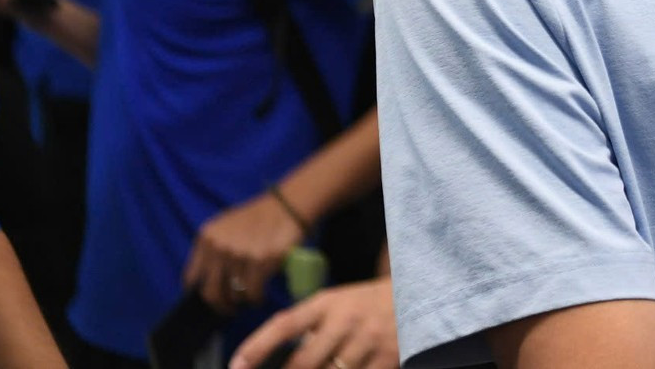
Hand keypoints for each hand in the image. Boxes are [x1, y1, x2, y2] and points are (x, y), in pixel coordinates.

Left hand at [184, 190, 307, 312]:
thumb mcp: (226, 228)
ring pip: (234, 295)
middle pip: (210, 293)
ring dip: (242, 301)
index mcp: (207, 238)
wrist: (288, 205)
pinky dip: (256, 299)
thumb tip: (209, 282)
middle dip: (220, 306)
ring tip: (249, 298)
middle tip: (230, 309)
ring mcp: (239, 255)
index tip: (212, 297)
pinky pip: (252, 293)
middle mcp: (219, 247)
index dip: (200, 292)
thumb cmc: (258, 218)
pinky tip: (260, 297)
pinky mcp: (260, 261)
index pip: (192, 278)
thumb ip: (213, 251)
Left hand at [229, 277, 397, 368]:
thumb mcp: (336, 304)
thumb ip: (310, 327)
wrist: (420, 292)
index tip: (235, 367)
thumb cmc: (366, 304)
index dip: (256, 347)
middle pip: (303, 362)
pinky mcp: (388, 357)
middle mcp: (345, 320)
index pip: (284, 324)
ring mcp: (368, 339)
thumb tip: (276, 361)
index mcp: (327, 303)